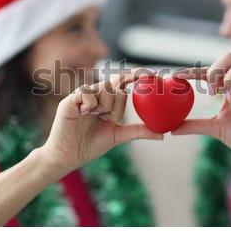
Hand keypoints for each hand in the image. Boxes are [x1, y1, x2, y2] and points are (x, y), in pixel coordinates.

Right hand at [42, 68, 163, 173]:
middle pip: (115, 87)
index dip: (136, 75)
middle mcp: (95, 95)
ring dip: (104, 105)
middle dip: (116, 104)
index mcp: (106, 101)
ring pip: (103, 88)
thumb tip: (162, 134)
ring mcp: (82, 96)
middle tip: (106, 117)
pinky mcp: (70, 100)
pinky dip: (91, 102)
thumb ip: (138, 131)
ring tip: (94, 117)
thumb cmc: (89, 146)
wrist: (68, 157)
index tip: (153, 73)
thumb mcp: (118, 136)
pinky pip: (87, 91)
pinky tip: (85, 113)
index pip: (123, 83)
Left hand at [172, 52, 230, 165]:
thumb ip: (195, 126)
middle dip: (215, 70)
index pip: (208, 73)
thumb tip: (172, 129)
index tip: (176, 75)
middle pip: (227, 57)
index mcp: (227, 87)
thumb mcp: (214, 129)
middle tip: (212, 91)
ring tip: (229, 97)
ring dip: (230, 77)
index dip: (192, 71)